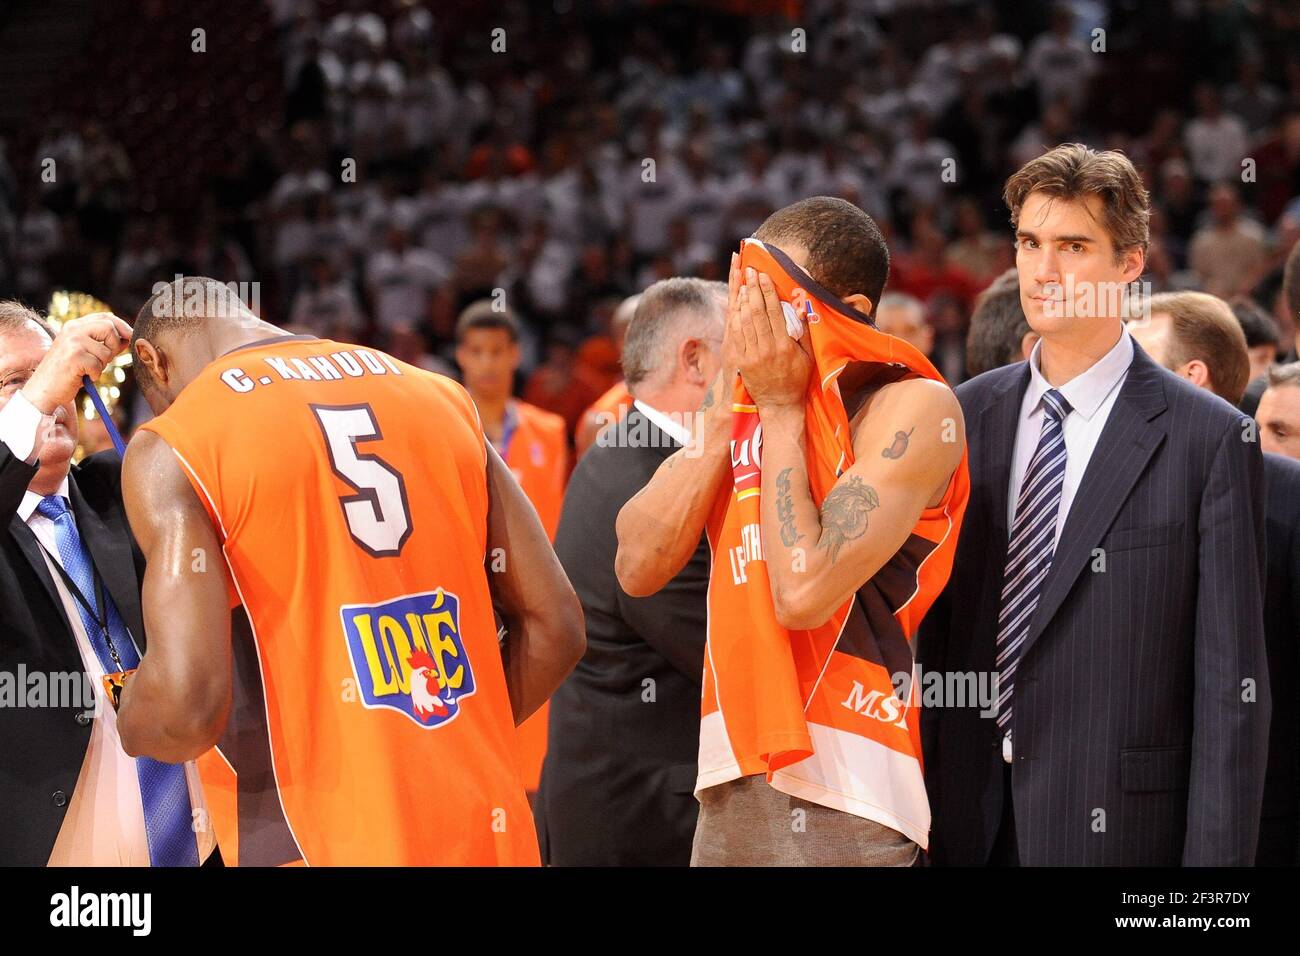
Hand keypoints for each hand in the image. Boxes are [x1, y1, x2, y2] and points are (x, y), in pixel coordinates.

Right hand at [22, 313, 132, 413]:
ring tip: (87, 369)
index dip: (122, 326)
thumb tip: (128, 337)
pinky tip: (82, 376)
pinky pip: (98, 366)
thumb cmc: (68, 371)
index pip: (105, 317)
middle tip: (103, 359)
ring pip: (106, 351)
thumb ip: (104, 342)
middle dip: (113, 346)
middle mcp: (72, 330)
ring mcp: (73, 342)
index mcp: (74, 325)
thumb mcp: (85, 351)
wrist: (44, 388)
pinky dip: (95, 375)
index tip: (129, 337)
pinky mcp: (74, 357)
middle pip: (109, 328)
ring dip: (102, 365)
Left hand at [732, 266, 811, 409]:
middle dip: (752, 289)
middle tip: (750, 271)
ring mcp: (751, 355)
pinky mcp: (741, 361)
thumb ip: (805, 332)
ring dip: (742, 299)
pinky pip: (735, 334)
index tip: (763, 275)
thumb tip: (803, 308)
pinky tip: (735, 304)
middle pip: (756, 312)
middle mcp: (766, 349)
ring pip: (744, 321)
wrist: (779, 404)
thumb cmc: (797, 378)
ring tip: (742, 282)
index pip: (774, 312)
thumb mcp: (809, 357)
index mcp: (784, 346)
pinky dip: (734, 316)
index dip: (767, 291)